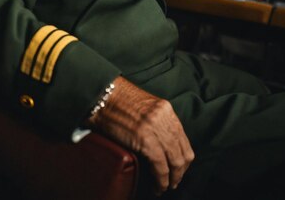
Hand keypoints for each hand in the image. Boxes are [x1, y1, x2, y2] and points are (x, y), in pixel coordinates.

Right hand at [87, 76, 194, 195]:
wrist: (101, 96)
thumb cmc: (117, 102)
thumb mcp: (143, 107)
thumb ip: (156, 121)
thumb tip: (162, 142)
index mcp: (165, 109)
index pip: (183, 138)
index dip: (183, 158)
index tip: (179, 169)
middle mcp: (164, 117)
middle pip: (182, 151)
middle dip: (180, 171)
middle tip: (174, 182)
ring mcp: (155, 128)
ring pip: (175, 161)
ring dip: (172, 179)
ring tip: (166, 186)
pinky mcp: (145, 139)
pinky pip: (160, 166)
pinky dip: (161, 181)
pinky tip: (158, 187)